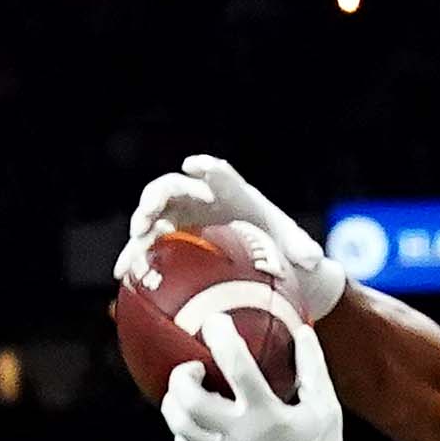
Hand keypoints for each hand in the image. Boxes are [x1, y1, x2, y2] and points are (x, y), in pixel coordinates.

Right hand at [127, 152, 343, 318]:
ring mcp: (182, 217)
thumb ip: (303, 249)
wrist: (264, 259)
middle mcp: (202, 198)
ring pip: (154, 213)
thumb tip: (316, 260)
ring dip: (141, 224)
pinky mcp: (171, 240)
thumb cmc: (281, 246)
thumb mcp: (296, 248)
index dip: (208, 169)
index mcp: (233, 192)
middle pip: (174, 188)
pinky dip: (136, 256)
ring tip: (135, 241)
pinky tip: (123, 274)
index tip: (196, 166)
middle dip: (159, 197)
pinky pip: (149, 245)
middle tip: (149, 214)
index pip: (220, 174)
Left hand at [161, 316, 396, 440]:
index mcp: (268, 417)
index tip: (214, 321)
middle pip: (191, 401)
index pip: (238, 368)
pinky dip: (182, 431)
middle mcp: (239, 438)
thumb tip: (303, 329)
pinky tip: (192, 420)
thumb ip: (312, 368)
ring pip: (179, 425)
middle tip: (193, 367)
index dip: (222, 339)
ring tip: (187, 389)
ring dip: (175, 401)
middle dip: (182, 376)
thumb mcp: (326, 409)